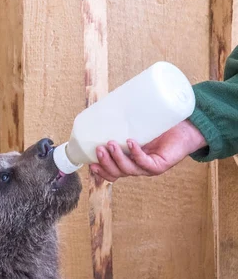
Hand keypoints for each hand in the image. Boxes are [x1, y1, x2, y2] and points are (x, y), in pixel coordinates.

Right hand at [90, 120, 206, 182]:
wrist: (187, 128)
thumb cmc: (162, 126)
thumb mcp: (138, 125)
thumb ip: (123, 121)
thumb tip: (104, 105)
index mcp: (130, 162)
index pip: (113, 173)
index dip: (101, 172)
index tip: (90, 163)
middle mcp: (138, 167)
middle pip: (118, 173)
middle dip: (106, 163)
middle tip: (99, 148)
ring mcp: (149, 168)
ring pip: (129, 170)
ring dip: (118, 158)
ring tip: (111, 143)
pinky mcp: (161, 165)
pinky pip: (146, 163)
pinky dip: (137, 154)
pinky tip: (131, 143)